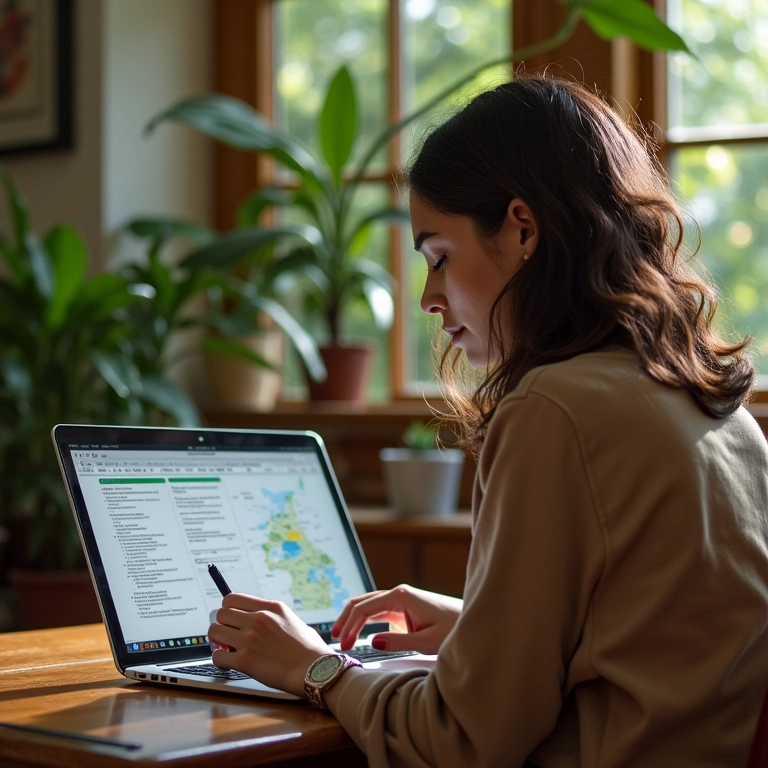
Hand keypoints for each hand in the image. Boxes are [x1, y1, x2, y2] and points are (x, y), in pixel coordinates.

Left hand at [208, 593, 330, 696]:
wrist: (315, 670)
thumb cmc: (309, 649)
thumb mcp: (293, 620)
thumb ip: (273, 617)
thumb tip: (260, 619)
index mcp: (271, 607)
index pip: (232, 598)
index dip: (228, 609)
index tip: (231, 619)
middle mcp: (258, 619)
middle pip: (221, 614)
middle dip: (222, 624)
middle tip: (228, 635)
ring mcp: (250, 639)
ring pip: (214, 631)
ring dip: (218, 641)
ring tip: (227, 649)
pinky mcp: (245, 661)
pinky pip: (217, 656)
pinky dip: (220, 659)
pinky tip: (229, 662)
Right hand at [332, 584, 462, 654]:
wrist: (470, 621)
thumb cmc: (453, 631)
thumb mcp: (426, 642)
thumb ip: (398, 642)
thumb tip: (373, 642)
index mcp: (400, 596)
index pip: (365, 608)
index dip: (350, 626)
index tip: (343, 645)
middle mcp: (398, 594)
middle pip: (362, 602)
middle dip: (346, 619)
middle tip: (335, 639)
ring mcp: (401, 600)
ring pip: (369, 605)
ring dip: (354, 619)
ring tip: (342, 635)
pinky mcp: (404, 608)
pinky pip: (379, 612)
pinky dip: (366, 620)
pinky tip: (359, 632)